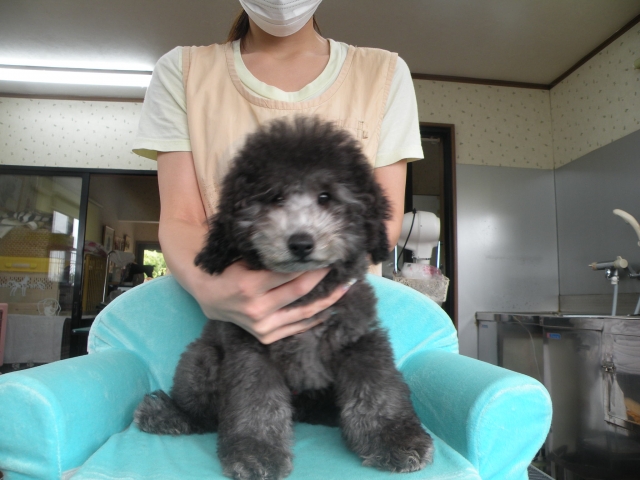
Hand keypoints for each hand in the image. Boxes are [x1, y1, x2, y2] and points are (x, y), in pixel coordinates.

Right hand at [192, 261, 351, 343]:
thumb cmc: (230, 272)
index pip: (288, 273)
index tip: (327, 255)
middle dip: (324, 279)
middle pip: (300, 291)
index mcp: (249, 286)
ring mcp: (262, 326)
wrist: (211, 297)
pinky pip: (298, 327)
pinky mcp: (266, 337)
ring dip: (328, 301)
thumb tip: (303, 252)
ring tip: (345, 288)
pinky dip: (316, 317)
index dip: (310, 264)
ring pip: (304, 313)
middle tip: (342, 269)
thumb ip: (269, 259)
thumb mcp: (245, 260)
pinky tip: (330, 308)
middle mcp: (257, 309)